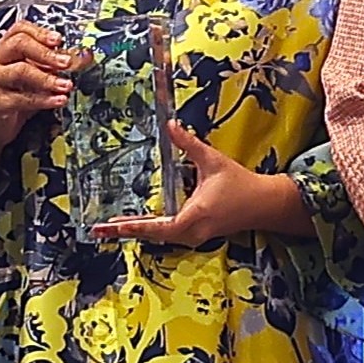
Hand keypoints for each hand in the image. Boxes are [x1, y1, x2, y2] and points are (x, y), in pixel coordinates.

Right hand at [0, 22, 80, 151]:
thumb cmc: (15, 95)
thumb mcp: (35, 75)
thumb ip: (53, 65)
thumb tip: (83, 57)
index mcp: (4, 48)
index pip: (20, 29)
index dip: (41, 32)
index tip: (59, 40)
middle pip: (18, 44)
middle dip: (46, 52)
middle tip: (66, 62)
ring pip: (20, 71)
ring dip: (47, 78)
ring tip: (66, 85)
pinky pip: (22, 99)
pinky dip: (43, 100)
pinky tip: (57, 100)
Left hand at [90, 121, 313, 250]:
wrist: (264, 204)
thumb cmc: (240, 184)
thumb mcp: (213, 160)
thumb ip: (189, 144)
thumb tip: (170, 126)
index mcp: (194, 216)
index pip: (158, 226)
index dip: (135, 226)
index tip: (113, 226)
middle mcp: (192, 231)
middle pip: (153, 235)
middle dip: (127, 231)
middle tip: (99, 230)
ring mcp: (194, 235)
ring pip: (159, 236)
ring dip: (137, 231)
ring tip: (111, 228)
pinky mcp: (196, 234)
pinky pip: (168, 234)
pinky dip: (151, 229)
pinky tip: (136, 224)